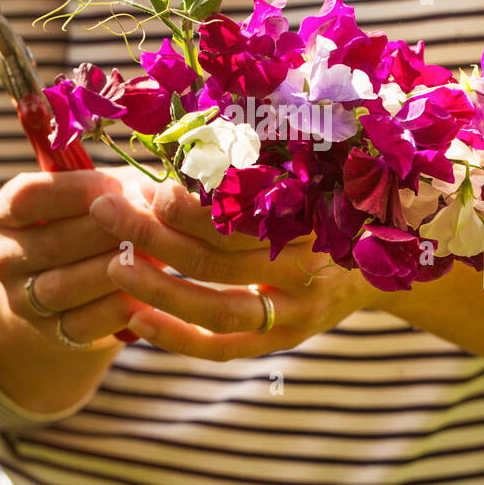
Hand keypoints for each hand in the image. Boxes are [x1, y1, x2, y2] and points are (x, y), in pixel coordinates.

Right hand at [0, 168, 151, 347]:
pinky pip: (81, 325)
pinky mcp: (50, 333)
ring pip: (63, 287)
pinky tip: (146, 294)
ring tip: (153, 256)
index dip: (75, 191)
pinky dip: (114, 309)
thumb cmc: (95, 221)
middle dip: (105, 233)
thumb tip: (156, 188)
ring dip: (112, 271)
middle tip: (149, 223)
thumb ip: (120, 186)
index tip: (116, 186)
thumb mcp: (99, 194)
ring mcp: (21, 299)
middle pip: (52, 244)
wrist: (74, 282)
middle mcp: (3, 257)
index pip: (28, 197)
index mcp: (6, 211)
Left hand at [89, 178, 380, 360]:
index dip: (193, 206)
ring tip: (113, 264)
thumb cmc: (327, 206)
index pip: (242, 219)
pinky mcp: (282, 341)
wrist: (376, 266)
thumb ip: (260, 167)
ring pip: (218, 307)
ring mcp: (297, 313)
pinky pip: (224, 347)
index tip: (153, 188)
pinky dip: (178, 336)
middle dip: (156, 235)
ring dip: (158, 287)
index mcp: (312, 220)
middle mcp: (307, 270)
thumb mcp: (309, 179)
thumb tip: (192, 138)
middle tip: (107, 211)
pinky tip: (135, 321)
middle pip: (219, 260)